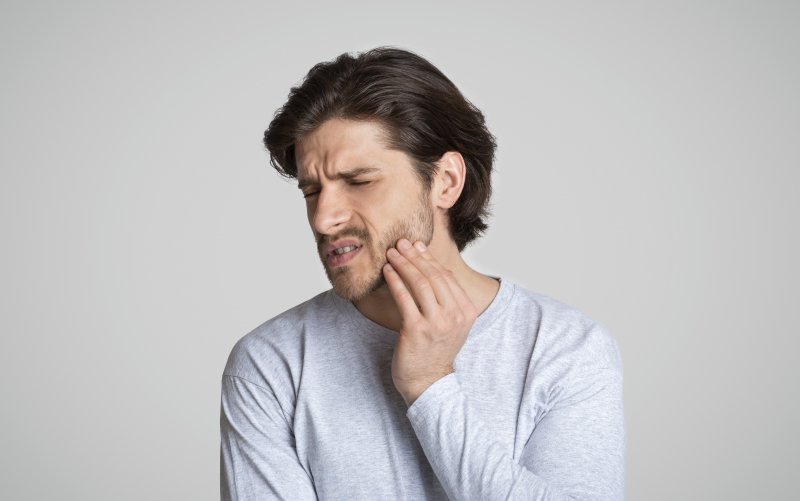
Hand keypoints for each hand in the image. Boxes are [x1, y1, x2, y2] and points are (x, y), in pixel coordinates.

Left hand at [383, 238, 477, 406]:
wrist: (428, 383)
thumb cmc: (434, 350)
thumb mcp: (450, 323)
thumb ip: (445, 297)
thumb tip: (428, 262)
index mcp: (467, 311)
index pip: (447, 276)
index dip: (429, 258)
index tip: (416, 246)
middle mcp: (455, 316)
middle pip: (433, 276)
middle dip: (414, 256)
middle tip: (400, 244)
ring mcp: (437, 323)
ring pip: (419, 283)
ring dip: (403, 264)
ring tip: (391, 254)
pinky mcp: (417, 330)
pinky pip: (404, 297)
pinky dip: (394, 280)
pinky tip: (387, 271)